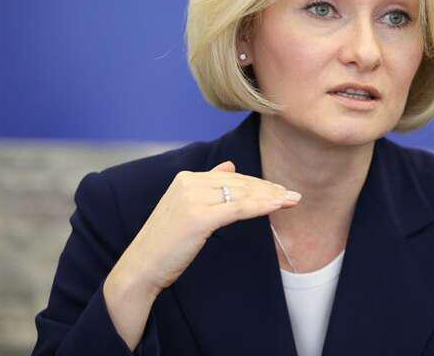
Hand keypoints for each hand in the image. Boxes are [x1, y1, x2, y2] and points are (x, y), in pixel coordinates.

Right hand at [111, 161, 300, 296]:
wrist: (141, 268)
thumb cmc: (166, 243)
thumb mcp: (186, 208)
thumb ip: (207, 185)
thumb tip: (230, 166)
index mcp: (186, 178)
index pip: (231, 178)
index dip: (258, 184)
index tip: (279, 190)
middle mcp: (189, 183)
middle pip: (239, 184)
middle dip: (268, 190)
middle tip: (292, 195)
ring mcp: (192, 198)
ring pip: (241, 194)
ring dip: (270, 197)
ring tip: (291, 200)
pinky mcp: (198, 217)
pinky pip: (237, 208)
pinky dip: (260, 206)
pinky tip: (277, 206)